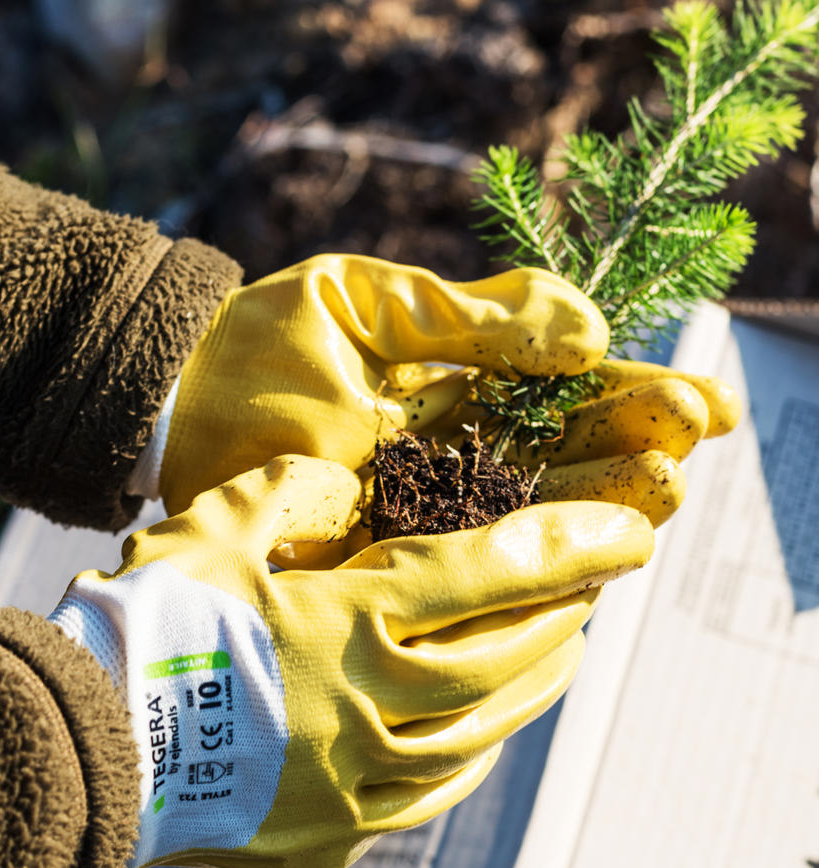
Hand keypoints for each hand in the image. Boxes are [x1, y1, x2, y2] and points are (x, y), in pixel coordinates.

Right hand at [53, 455, 652, 867]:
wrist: (78, 751)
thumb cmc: (138, 632)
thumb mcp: (206, 532)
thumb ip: (290, 490)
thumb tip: (346, 482)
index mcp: (342, 625)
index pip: (482, 575)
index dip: (564, 545)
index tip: (630, 531)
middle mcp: (367, 710)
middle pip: (501, 662)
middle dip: (560, 618)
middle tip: (589, 589)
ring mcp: (353, 785)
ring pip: (478, 738)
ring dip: (528, 690)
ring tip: (554, 656)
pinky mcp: (330, 837)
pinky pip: (428, 796)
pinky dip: (469, 756)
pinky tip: (475, 736)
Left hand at [157, 255, 739, 532]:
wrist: (173, 398)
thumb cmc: (259, 341)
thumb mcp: (370, 305)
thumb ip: (467, 317)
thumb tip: (585, 326)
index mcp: (453, 387)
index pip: (559, 394)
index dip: (627, 396)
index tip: (694, 401)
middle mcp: (448, 454)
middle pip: (556, 459)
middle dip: (625, 453)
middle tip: (687, 450)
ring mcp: (416, 509)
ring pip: (521, 514)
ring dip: (590, 507)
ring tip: (655, 495)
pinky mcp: (376, 555)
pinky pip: (460, 562)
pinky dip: (517, 561)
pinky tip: (575, 559)